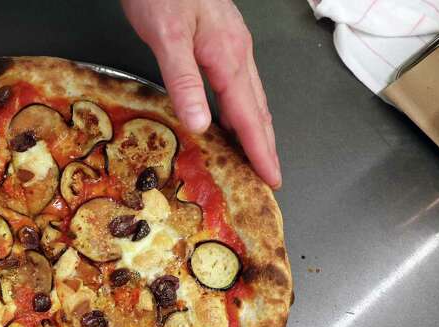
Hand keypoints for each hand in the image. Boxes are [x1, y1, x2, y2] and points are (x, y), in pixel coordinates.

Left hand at [123, 0, 280, 187]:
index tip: (272, 177)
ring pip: (250, 96)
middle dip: (265, 145)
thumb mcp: (166, 37)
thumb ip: (183, 81)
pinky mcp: (219, 40)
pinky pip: (237, 84)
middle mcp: (236, 52)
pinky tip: (230, 118)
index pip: (249, 115)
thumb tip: (201, 124)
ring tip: (257, 156)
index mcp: (228, 55)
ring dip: (255, 129)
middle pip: (257, 109)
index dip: (260, 149)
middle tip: (271, 177)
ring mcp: (230, 45)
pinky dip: (240, 109)